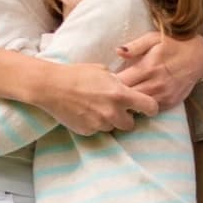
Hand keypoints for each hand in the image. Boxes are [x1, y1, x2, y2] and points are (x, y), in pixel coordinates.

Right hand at [30, 59, 153, 135]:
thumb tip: (125, 89)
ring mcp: (100, 124)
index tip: (146, 108)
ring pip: (112, 128)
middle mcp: (113, 112)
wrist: (52, 86)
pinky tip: (84, 112)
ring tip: (95, 108)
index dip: (150, 108)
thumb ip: (118, 83)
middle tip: (116, 109)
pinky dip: (93, 123)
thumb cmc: (77, 74)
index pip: (150, 107)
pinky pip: (96, 130)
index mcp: (120, 95)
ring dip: (108, 121)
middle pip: (131, 124)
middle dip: (126, 117)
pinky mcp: (87, 131)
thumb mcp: (103, 72)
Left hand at [116, 32, 202, 110]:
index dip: (110, 84)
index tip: (105, 82)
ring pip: (138, 107)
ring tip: (121, 98)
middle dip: (117, 96)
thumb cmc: (173, 44)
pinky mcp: (170, 102)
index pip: (121, 82)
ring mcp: (163, 95)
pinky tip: (137, 102)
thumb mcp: (153, 38)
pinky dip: (142, 107)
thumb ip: (134, 46)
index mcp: (147, 67)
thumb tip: (117, 51)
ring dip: (129, 103)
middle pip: (127, 97)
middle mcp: (155, 84)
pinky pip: (151, 110)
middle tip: (110, 93)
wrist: (198, 55)